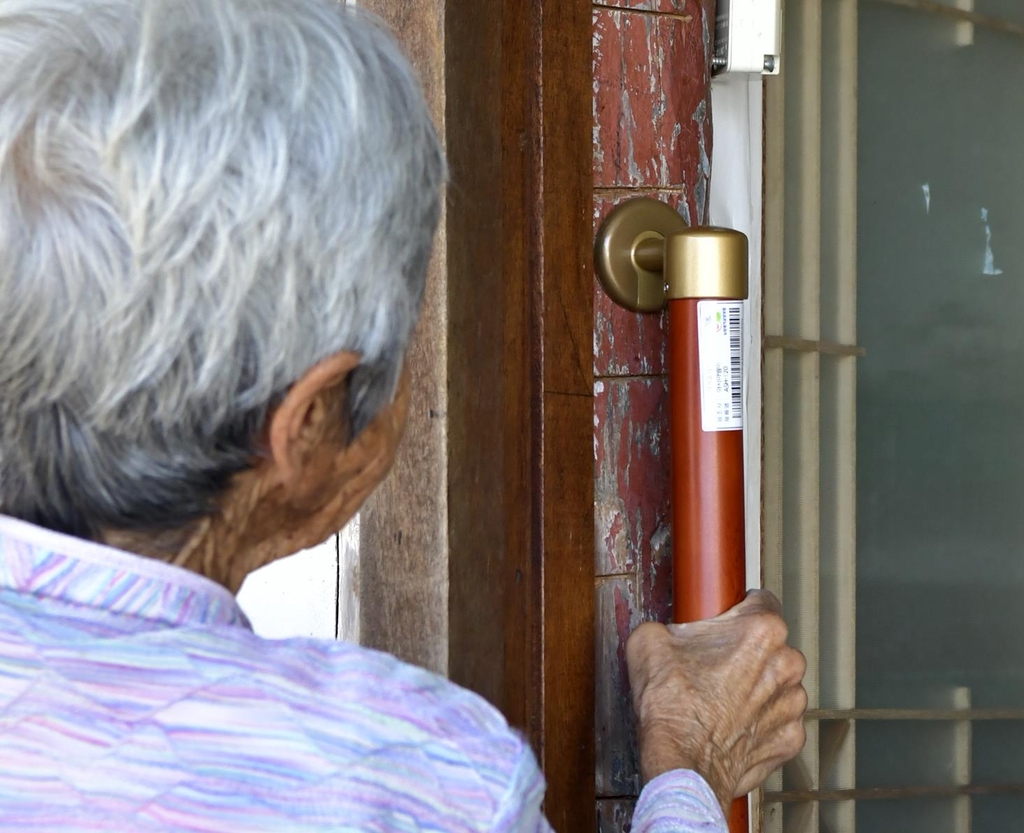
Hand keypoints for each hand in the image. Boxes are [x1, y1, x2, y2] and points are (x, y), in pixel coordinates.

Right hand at [625, 590, 806, 813]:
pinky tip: (730, 724)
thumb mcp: (649, 642)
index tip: (723, 621)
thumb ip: (666, 626)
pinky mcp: (790, 739)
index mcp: (762, 630)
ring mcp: (792, 705)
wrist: (681, 765)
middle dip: (745, 650)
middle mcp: (787, 663)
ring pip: (777, 682)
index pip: (761, 600)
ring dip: (755, 686)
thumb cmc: (671, 706)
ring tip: (719, 698)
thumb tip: (665, 634)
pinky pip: (777, 720)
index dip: (736, 609)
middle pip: (771, 644)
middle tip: (712, 664)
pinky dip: (758, 721)